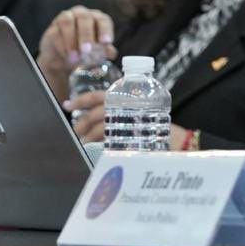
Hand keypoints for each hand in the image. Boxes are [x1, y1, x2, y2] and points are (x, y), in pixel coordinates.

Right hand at [37, 6, 117, 100]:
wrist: (63, 60)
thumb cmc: (84, 52)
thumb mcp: (97, 52)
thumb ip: (104, 51)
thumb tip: (111, 53)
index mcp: (97, 18)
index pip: (103, 20)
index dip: (105, 30)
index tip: (106, 42)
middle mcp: (82, 14)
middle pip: (85, 18)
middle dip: (87, 35)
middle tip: (87, 50)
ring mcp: (65, 18)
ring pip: (68, 22)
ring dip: (72, 40)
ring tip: (76, 57)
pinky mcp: (52, 28)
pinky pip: (55, 34)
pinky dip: (62, 46)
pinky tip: (67, 56)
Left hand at [64, 93, 187, 148]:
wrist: (177, 139)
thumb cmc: (158, 125)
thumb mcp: (139, 110)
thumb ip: (121, 109)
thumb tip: (95, 116)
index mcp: (126, 97)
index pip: (98, 95)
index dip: (81, 100)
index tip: (67, 104)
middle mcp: (125, 107)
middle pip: (94, 115)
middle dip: (81, 125)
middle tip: (76, 132)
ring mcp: (128, 123)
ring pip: (99, 129)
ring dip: (88, 138)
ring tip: (83, 144)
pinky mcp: (129, 138)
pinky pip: (107, 142)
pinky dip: (99, 146)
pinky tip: (96, 149)